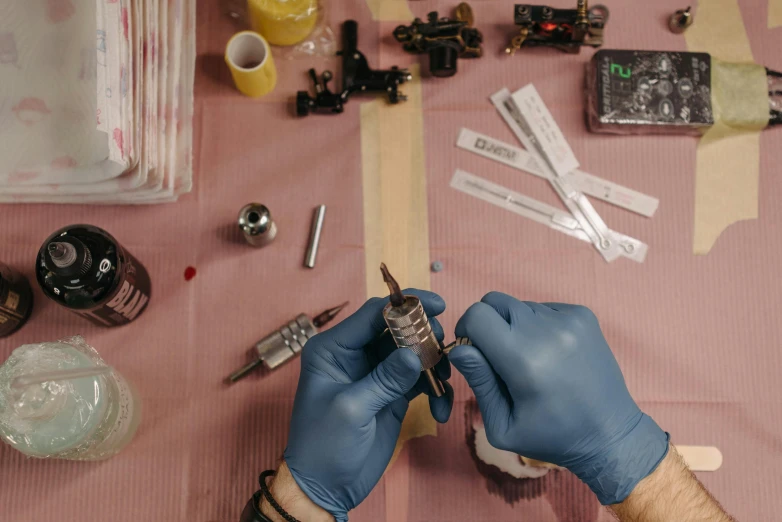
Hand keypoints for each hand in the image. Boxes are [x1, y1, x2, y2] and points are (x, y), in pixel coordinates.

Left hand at [283, 290, 453, 520]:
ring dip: (433, 364)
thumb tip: (414, 354)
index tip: (437, 305)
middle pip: (397, 329)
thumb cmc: (323, 446)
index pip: (372, 314)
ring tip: (443, 381)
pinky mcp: (392, 392)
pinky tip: (439, 409)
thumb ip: (383, 379)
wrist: (325, 487)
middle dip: (424, 335)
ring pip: (412, 351)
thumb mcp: (351, 409)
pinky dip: (434, 388)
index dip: (405, 305)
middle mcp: (354, 355)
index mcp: (333, 349)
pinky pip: (419, 378)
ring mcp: (375, 373)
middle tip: (443, 348)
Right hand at [448, 292, 668, 504]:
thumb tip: (459, 348)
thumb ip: (479, 382)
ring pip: (520, 305)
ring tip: (531, 359)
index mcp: (523, 359)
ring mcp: (569, 319)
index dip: (466, 330)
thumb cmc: (551, 436)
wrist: (609, 434)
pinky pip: (543, 307)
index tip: (472, 351)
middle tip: (498, 356)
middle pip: (495, 301)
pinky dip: (537, 325)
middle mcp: (547, 330)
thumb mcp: (502, 425)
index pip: (477, 314)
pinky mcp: (584, 316)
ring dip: (514, 326)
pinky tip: (550, 353)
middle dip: (487, 324)